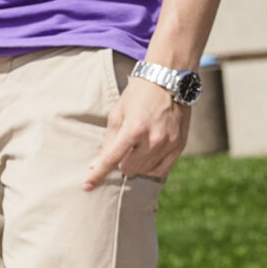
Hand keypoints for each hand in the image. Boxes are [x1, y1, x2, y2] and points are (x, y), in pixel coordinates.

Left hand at [85, 73, 189, 188]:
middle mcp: (153, 139)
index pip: (111, 159)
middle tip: (124, 147)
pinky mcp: (179, 146)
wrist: (168, 81)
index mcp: (133, 129)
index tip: (87, 186)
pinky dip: (150, 166)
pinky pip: (161, 170)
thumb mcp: (117, 114)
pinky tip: (148, 154)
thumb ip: (108, 142)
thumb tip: (95, 165)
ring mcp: (168, 144)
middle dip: (121, 162)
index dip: (97, 175)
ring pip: (144, 171)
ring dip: (136, 163)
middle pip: (128, 169)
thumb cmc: (138, 96)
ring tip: (138, 145)